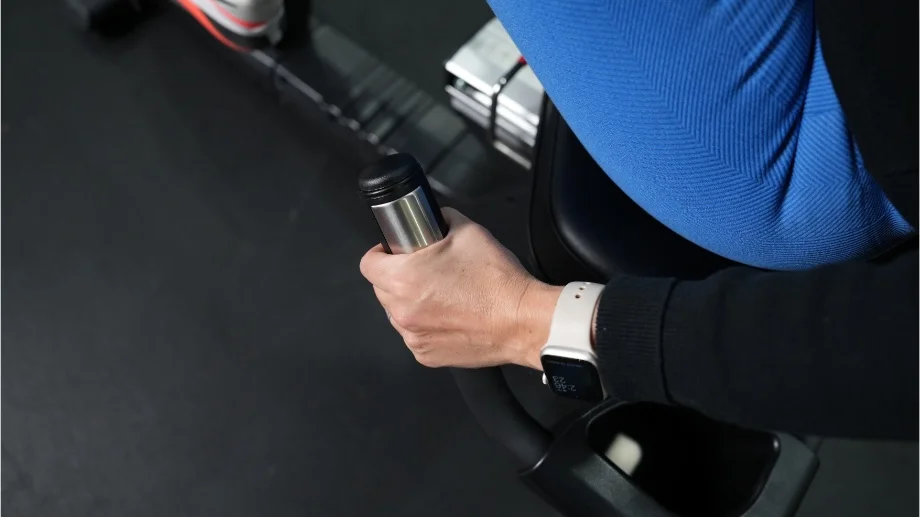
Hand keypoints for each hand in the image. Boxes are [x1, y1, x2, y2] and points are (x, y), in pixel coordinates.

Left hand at [359, 208, 561, 368]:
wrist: (522, 321)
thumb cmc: (497, 281)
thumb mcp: (469, 231)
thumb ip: (443, 220)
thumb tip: (435, 219)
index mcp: (403, 279)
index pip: (368, 264)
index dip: (380, 253)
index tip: (393, 252)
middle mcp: (402, 311)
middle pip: (381, 289)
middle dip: (398, 278)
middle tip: (426, 271)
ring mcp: (413, 337)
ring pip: (398, 314)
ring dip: (410, 303)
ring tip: (441, 295)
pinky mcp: (427, 355)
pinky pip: (415, 335)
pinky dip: (426, 326)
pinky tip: (450, 315)